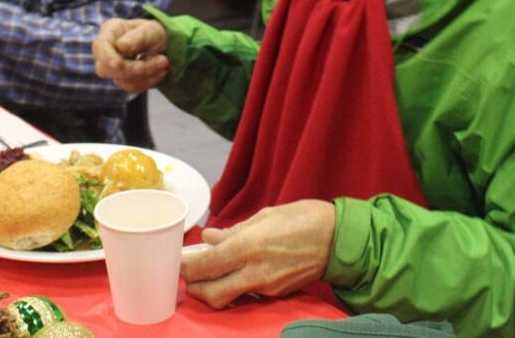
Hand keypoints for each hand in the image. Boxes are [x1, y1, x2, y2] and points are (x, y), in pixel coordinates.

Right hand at [92, 18, 168, 91]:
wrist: (163, 44)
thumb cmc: (155, 33)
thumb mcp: (152, 30)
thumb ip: (139, 37)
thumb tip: (121, 46)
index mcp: (110, 30)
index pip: (100, 46)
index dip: (106, 56)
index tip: (117, 64)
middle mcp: (106, 49)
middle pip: (106, 67)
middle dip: (135, 68)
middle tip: (164, 60)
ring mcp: (111, 66)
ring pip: (121, 79)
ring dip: (146, 74)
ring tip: (164, 62)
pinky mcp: (121, 79)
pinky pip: (131, 87)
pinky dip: (148, 81)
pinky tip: (160, 71)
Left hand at [182, 200, 336, 308]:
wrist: (338, 238)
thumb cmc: (302, 218)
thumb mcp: (264, 216)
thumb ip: (233, 231)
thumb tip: (210, 237)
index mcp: (247, 246)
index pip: (204, 265)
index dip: (185, 267)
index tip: (176, 262)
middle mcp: (254, 271)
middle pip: (210, 293)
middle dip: (194, 287)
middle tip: (187, 274)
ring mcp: (266, 287)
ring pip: (227, 298)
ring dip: (212, 289)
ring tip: (208, 274)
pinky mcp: (276, 294)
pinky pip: (247, 295)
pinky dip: (234, 287)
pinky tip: (234, 273)